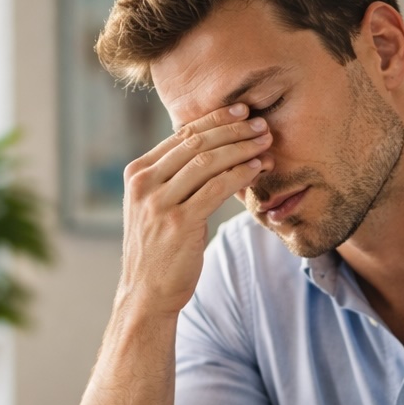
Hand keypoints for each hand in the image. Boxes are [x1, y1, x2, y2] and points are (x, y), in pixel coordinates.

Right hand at [118, 103, 273, 316]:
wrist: (146, 293)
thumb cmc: (158, 250)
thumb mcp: (154, 207)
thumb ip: (172, 179)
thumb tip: (208, 150)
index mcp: (137, 174)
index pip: (180, 135)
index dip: (214, 120)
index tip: (241, 111)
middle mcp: (144, 184)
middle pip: (195, 143)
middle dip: (233, 129)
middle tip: (261, 123)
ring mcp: (159, 203)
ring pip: (207, 162)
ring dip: (241, 148)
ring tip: (266, 142)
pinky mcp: (179, 223)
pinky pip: (216, 188)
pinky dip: (240, 174)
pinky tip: (258, 168)